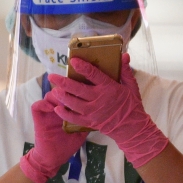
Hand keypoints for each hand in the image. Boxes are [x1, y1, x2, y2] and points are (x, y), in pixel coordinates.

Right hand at [19, 97, 86, 182]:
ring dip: (55, 95)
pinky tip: (51, 108)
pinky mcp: (38, 119)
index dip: (75, 90)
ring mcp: (47, 113)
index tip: (83, 89)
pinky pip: (36, 106)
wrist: (53, 158)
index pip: (70, 95)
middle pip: (60, 91)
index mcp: (67, 111)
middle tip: (73, 92)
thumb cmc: (67, 146)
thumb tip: (99, 114)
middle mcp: (57, 109)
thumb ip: (86, 121)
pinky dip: (43, 104)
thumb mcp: (81, 132)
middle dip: (66, 89)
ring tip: (62, 100)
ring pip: (49, 96)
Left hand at [48, 53, 168, 167]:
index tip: (72, 61)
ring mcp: (93, 112)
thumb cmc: (131, 104)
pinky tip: (57, 108)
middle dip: (63, 82)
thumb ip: (125, 71)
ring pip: (72, 103)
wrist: (131, 127)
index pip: (93, 74)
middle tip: (52, 76)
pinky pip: (73, 118)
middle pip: (77, 89)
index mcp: (109, 88)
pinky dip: (64, 113)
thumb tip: (124, 55)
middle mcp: (99, 99)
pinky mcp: (89, 122)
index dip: (82, 67)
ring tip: (54, 90)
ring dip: (61, 96)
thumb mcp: (131, 86)